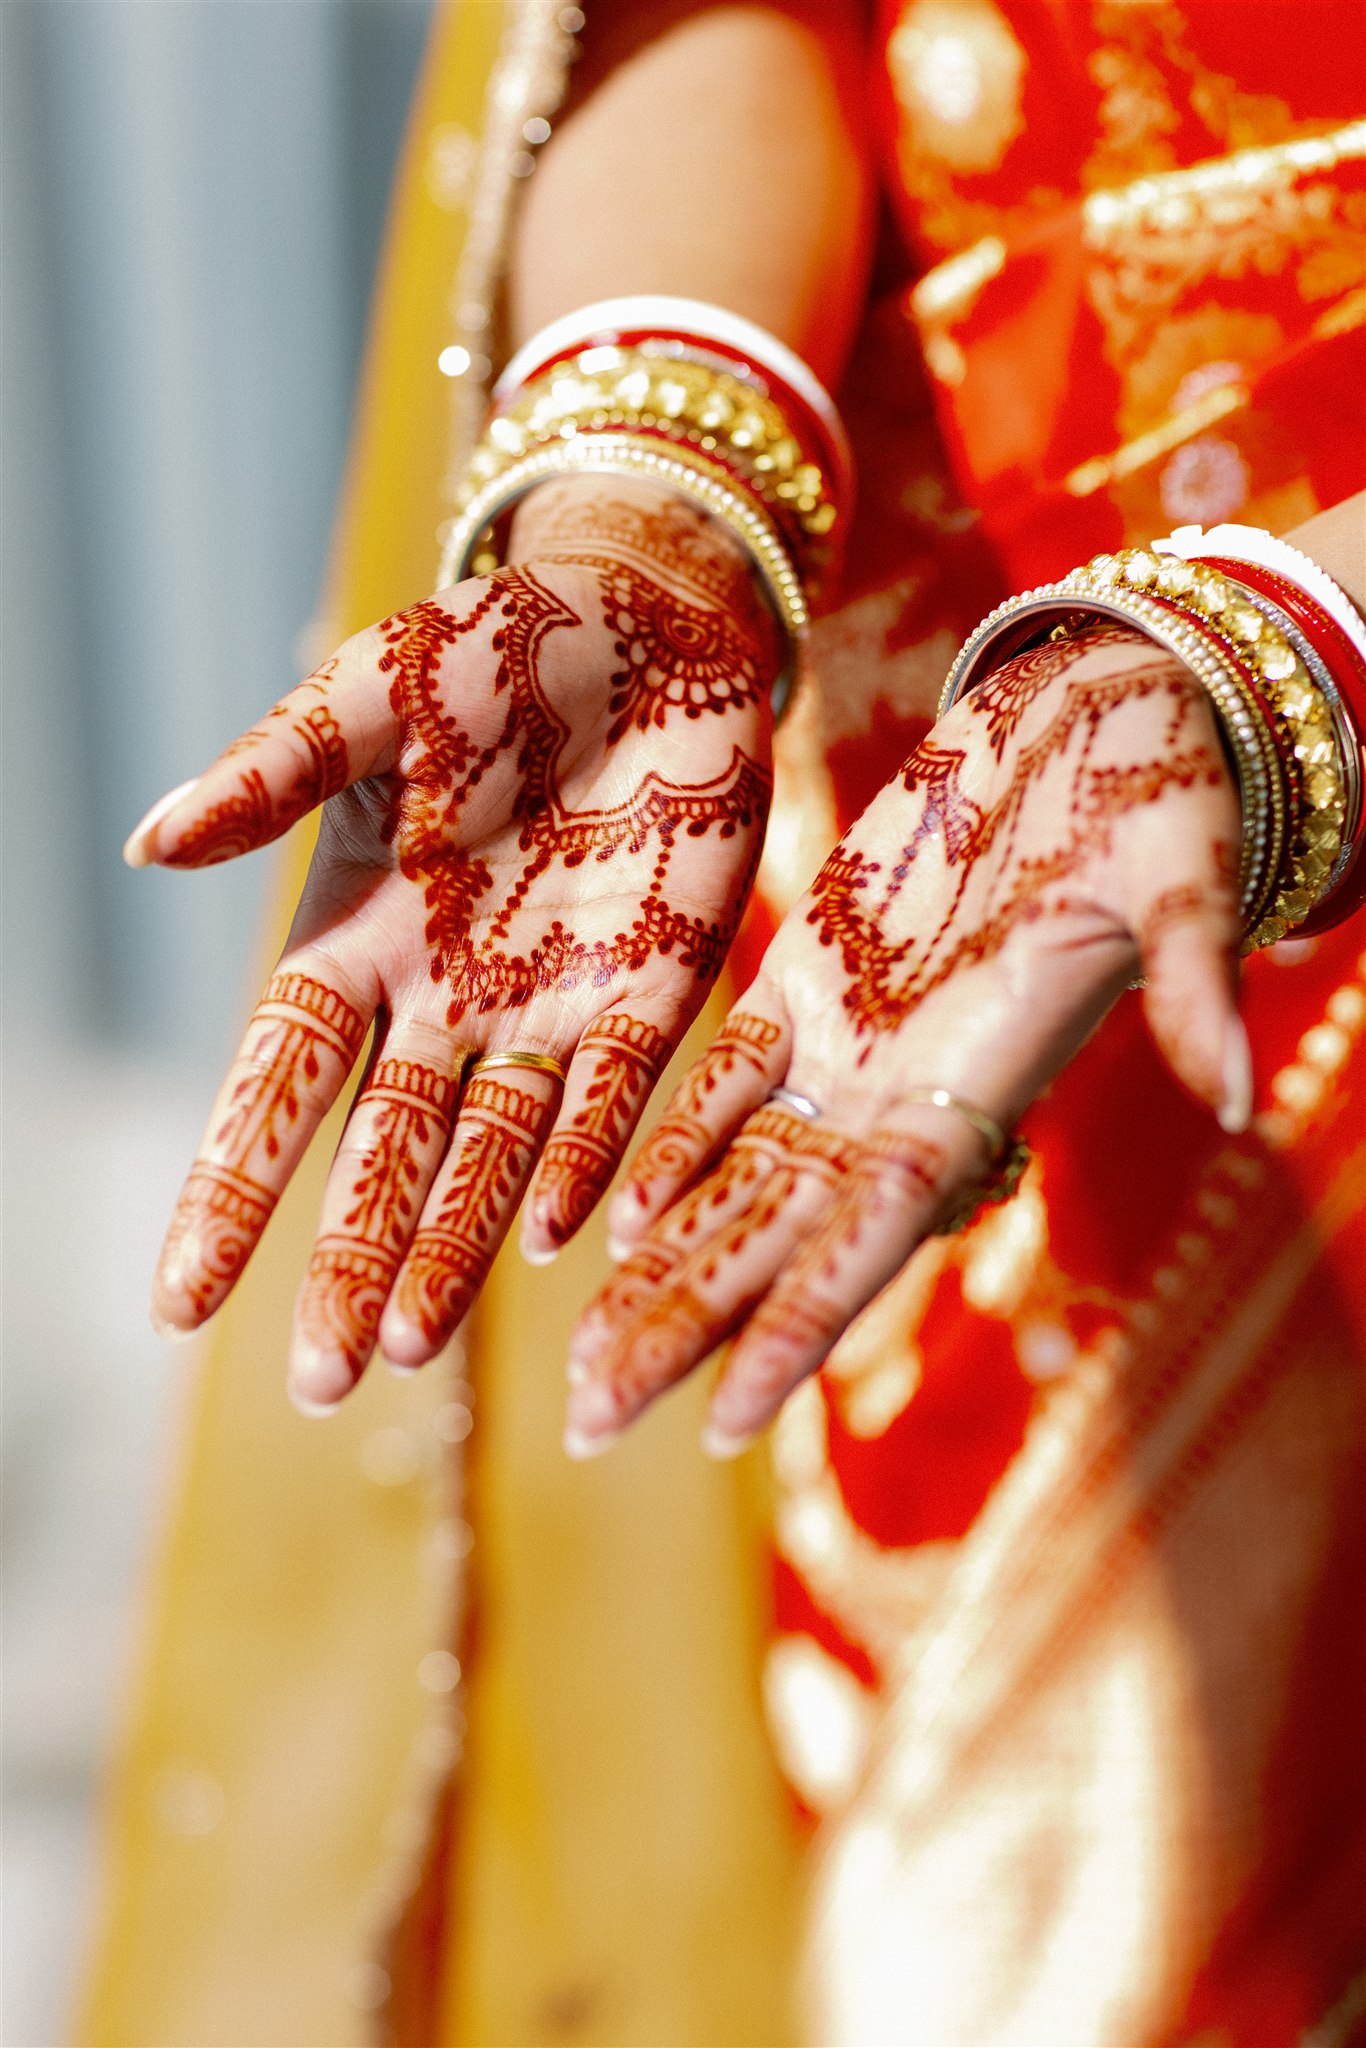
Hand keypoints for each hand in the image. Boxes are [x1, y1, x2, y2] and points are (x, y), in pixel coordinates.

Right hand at [128, 478, 775, 1409]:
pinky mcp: (656, 991)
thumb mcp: (367, 700)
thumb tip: (145, 845)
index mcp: (361, 937)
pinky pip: (612, 1098)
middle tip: (320, 1380)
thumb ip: (271, 774)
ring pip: (492, 1155)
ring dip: (454, 1248)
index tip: (179, 1300)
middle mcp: (448, 998)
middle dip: (351, 1264)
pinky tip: (547, 1238)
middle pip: (385, 1156)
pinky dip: (580, 1164)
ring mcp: (553, 1005)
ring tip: (411, 1347)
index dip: (231, 1188)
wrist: (651, 621)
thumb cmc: (494, 653)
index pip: (279, 1085)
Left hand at [564, 627, 1245, 1455]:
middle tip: (589, 1427)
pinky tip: (611, 1216)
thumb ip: (1191, 981)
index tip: (724, 1424)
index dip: (803, 1323)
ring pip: (740, 1176)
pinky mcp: (814, 970)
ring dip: (662, 1267)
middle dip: (690, 1330)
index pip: (876, 1230)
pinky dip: (674, 1138)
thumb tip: (1232, 1095)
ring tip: (581, 1364)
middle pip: (781, 1237)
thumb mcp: (1179, 875)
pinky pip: (730, 1075)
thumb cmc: (1162, 783)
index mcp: (985, 1078)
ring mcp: (854, 1037)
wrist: (1104, 706)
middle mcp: (909, 1087)